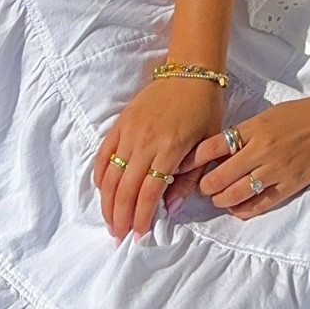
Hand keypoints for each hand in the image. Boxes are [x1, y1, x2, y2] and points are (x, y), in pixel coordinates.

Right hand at [93, 75, 223, 241]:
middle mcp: (145, 141)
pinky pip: (104, 154)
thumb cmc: (205, 109)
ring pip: (111, 175)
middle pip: (126, 188)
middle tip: (119, 236)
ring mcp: (130, 132)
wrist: (191, 72)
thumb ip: (190, 177)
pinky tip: (102, 191)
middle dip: (120, 216)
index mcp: (170, 148)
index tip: (139, 235)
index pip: (149, 192)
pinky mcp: (120, 123)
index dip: (142, 216)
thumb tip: (172, 209)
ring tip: (109, 221)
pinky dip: (100, 175)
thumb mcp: (208, 144)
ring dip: (107, 202)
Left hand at [188, 96, 309, 218]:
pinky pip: (259, 205)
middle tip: (201, 187)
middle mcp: (261, 151)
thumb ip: (242, 134)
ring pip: (235, 195)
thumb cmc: (299, 114)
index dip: (192, 161)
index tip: (183, 167)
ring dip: (220, 200)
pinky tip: (236, 207)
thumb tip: (216, 154)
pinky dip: (243, 209)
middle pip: (219, 177)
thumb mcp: (265, 116)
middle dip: (204, 186)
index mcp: (253, 129)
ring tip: (217, 197)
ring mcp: (276, 171)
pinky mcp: (289, 186)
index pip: (211, 148)